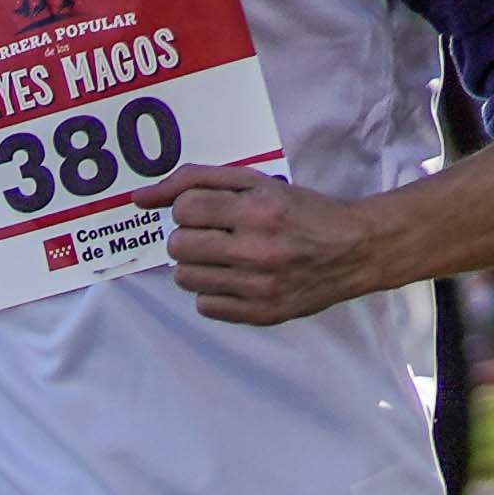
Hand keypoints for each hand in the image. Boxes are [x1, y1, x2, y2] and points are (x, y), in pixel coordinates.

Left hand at [149, 163, 403, 327]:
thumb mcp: (256, 182)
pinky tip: (237, 279)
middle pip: (178, 245)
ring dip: (198, 265)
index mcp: (259, 210)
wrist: (354, 250)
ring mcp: (259, 286)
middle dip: (192, 236)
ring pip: (184, 277)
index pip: (184, 208)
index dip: (192, 208)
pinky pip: (203, 306)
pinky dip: (214, 292)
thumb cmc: (301, 211)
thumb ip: (196, 180)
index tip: (213, 211)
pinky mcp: (261, 314)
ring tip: (227, 257)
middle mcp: (258, 249)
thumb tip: (139, 197)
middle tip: (219, 235)